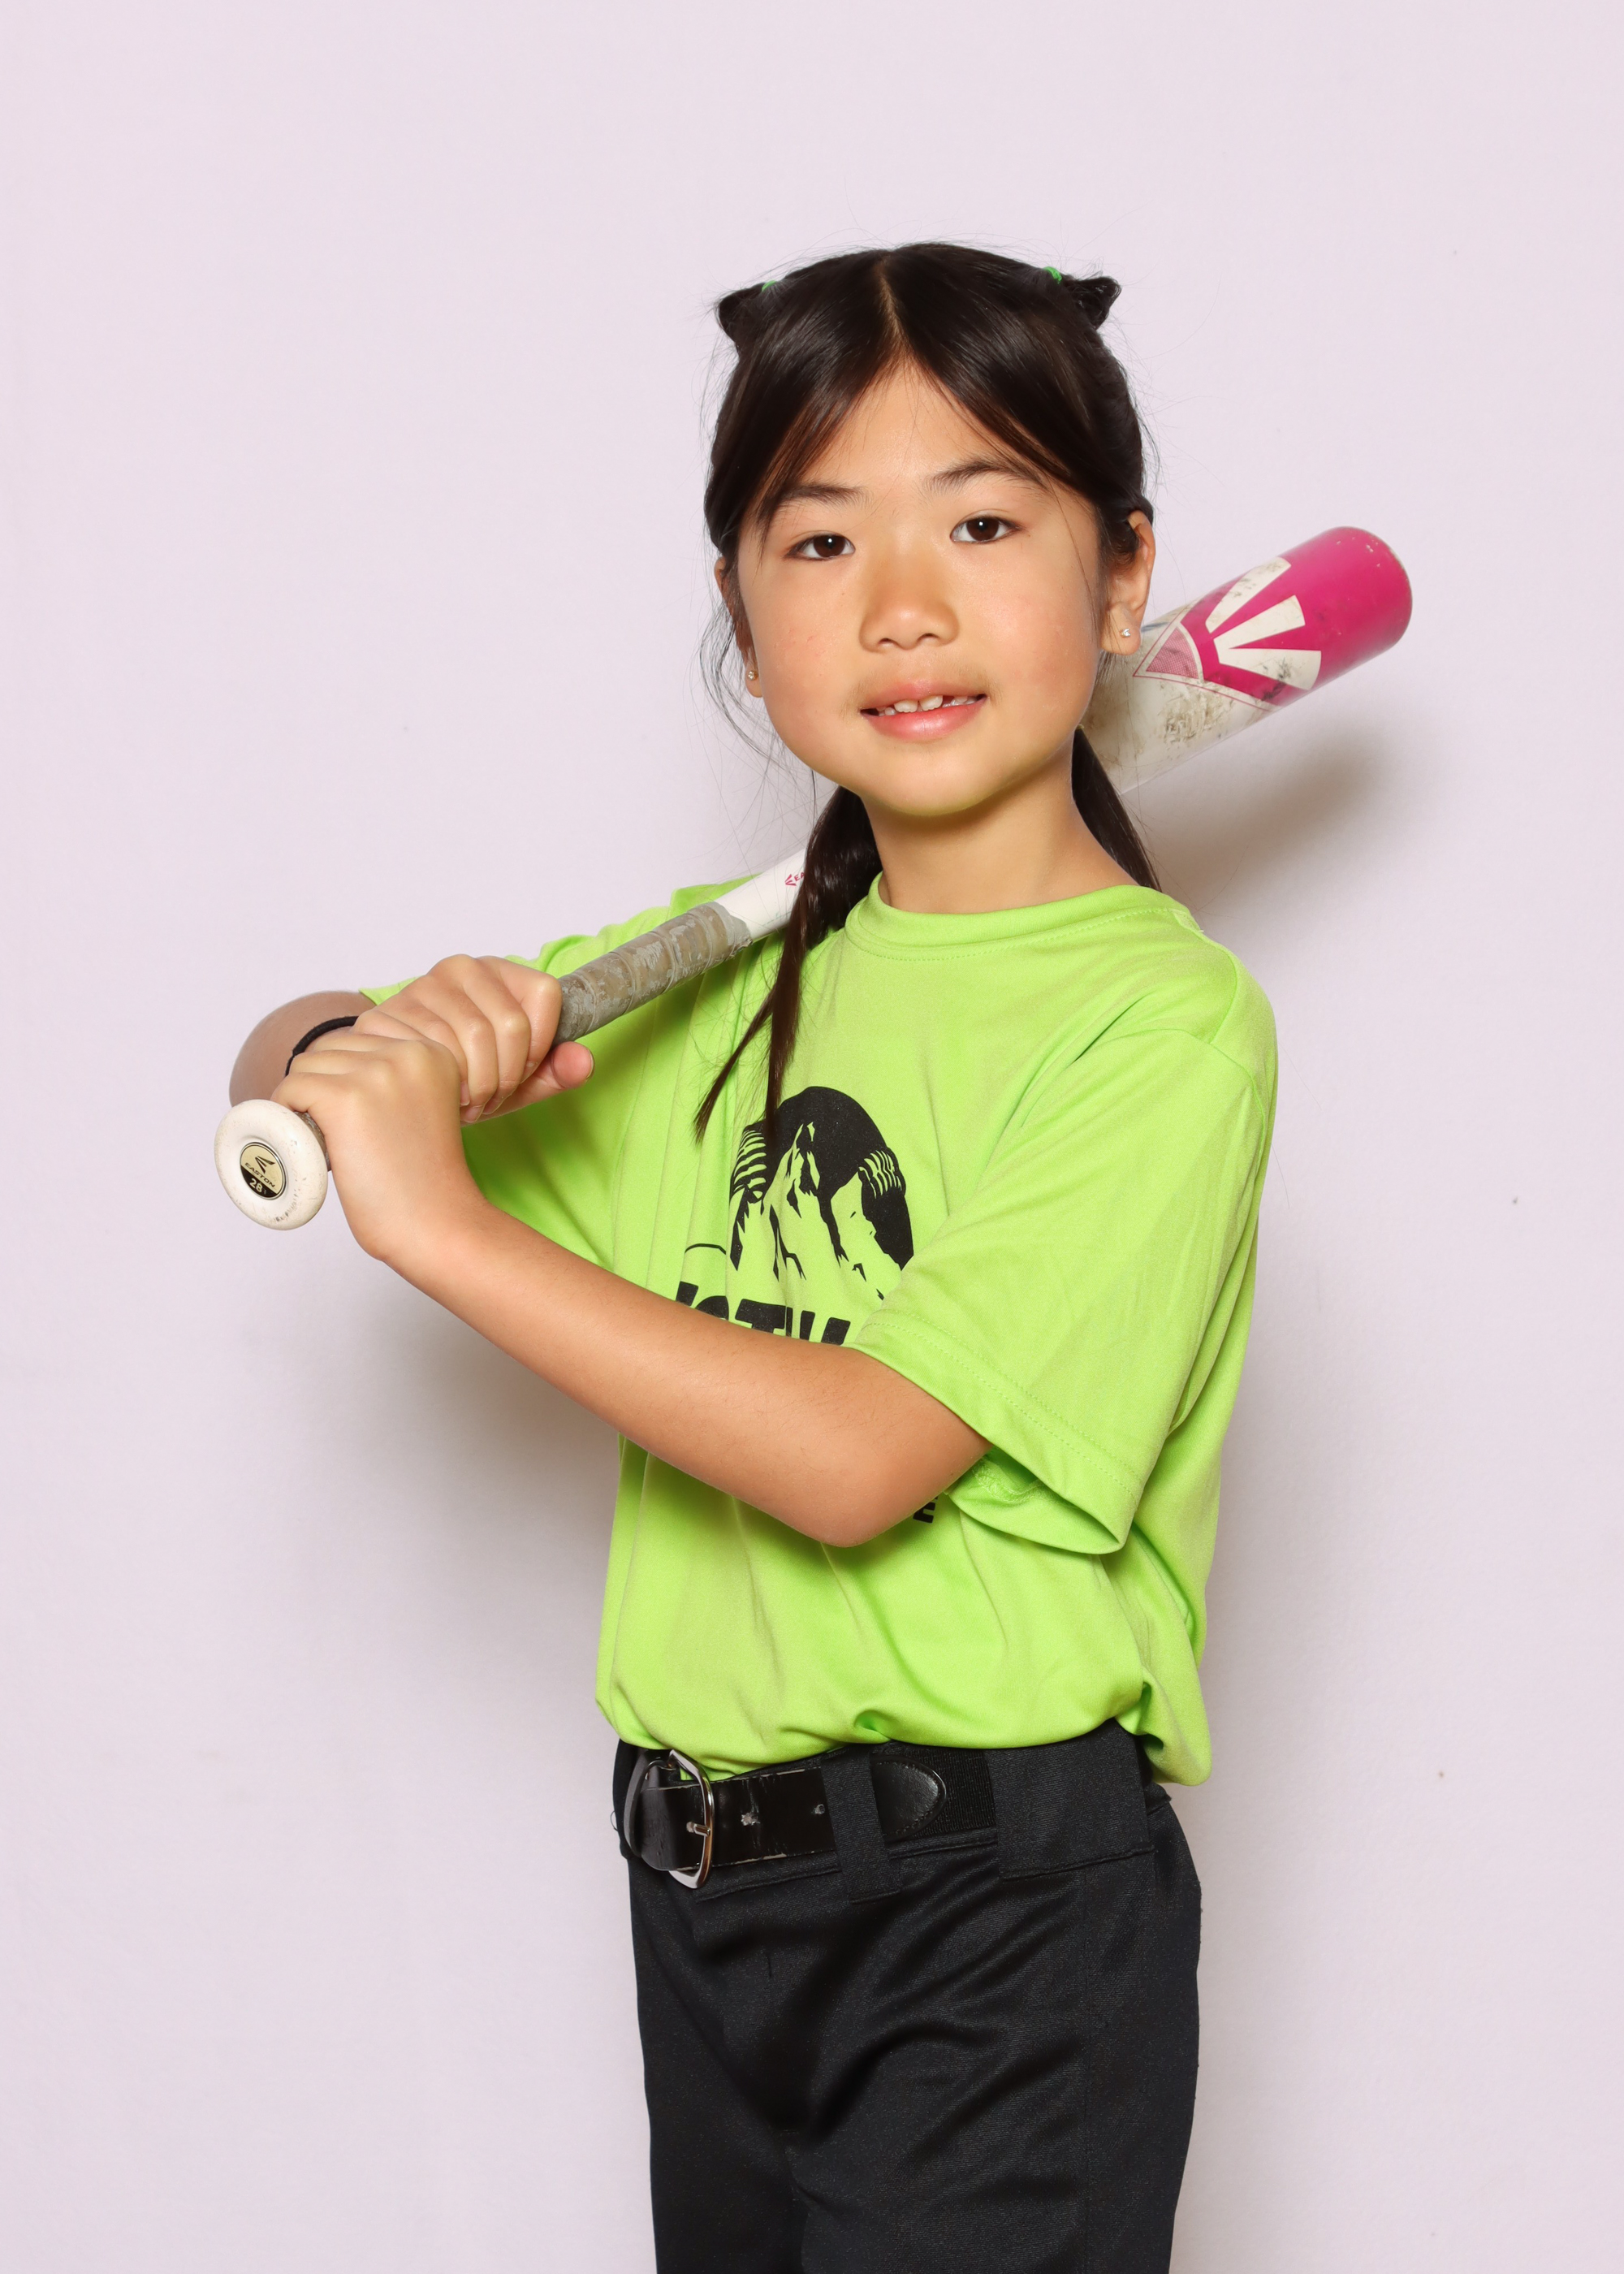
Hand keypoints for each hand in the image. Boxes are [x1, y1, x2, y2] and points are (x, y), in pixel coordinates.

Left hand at [275, 1026, 486, 1265]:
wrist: (437, 1224)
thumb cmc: (428, 1183)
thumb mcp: (427, 1109)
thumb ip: (401, 1082)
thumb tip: (342, 1068)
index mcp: (431, 1051)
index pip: (361, 1037)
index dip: (345, 1074)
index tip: (353, 1115)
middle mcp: (408, 1052)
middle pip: (331, 1047)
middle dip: (324, 1085)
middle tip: (336, 1133)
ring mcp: (376, 1073)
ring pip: (306, 1064)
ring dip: (304, 1098)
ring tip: (323, 1137)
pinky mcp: (346, 1098)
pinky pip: (292, 1087)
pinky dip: (285, 1111)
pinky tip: (303, 1137)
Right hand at [352, 956, 594, 1123]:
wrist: (399, 1078)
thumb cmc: (466, 1075)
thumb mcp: (519, 1080)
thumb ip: (556, 1071)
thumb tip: (584, 1061)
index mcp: (499, 972)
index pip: (546, 993)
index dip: (540, 1045)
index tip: (523, 1071)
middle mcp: (461, 967)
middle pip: (512, 1023)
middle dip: (508, 1076)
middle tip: (493, 1098)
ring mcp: (422, 986)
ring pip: (475, 1039)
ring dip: (478, 1086)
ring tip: (470, 1102)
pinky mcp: (389, 1013)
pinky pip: (435, 1050)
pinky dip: (447, 1084)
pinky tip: (444, 1095)